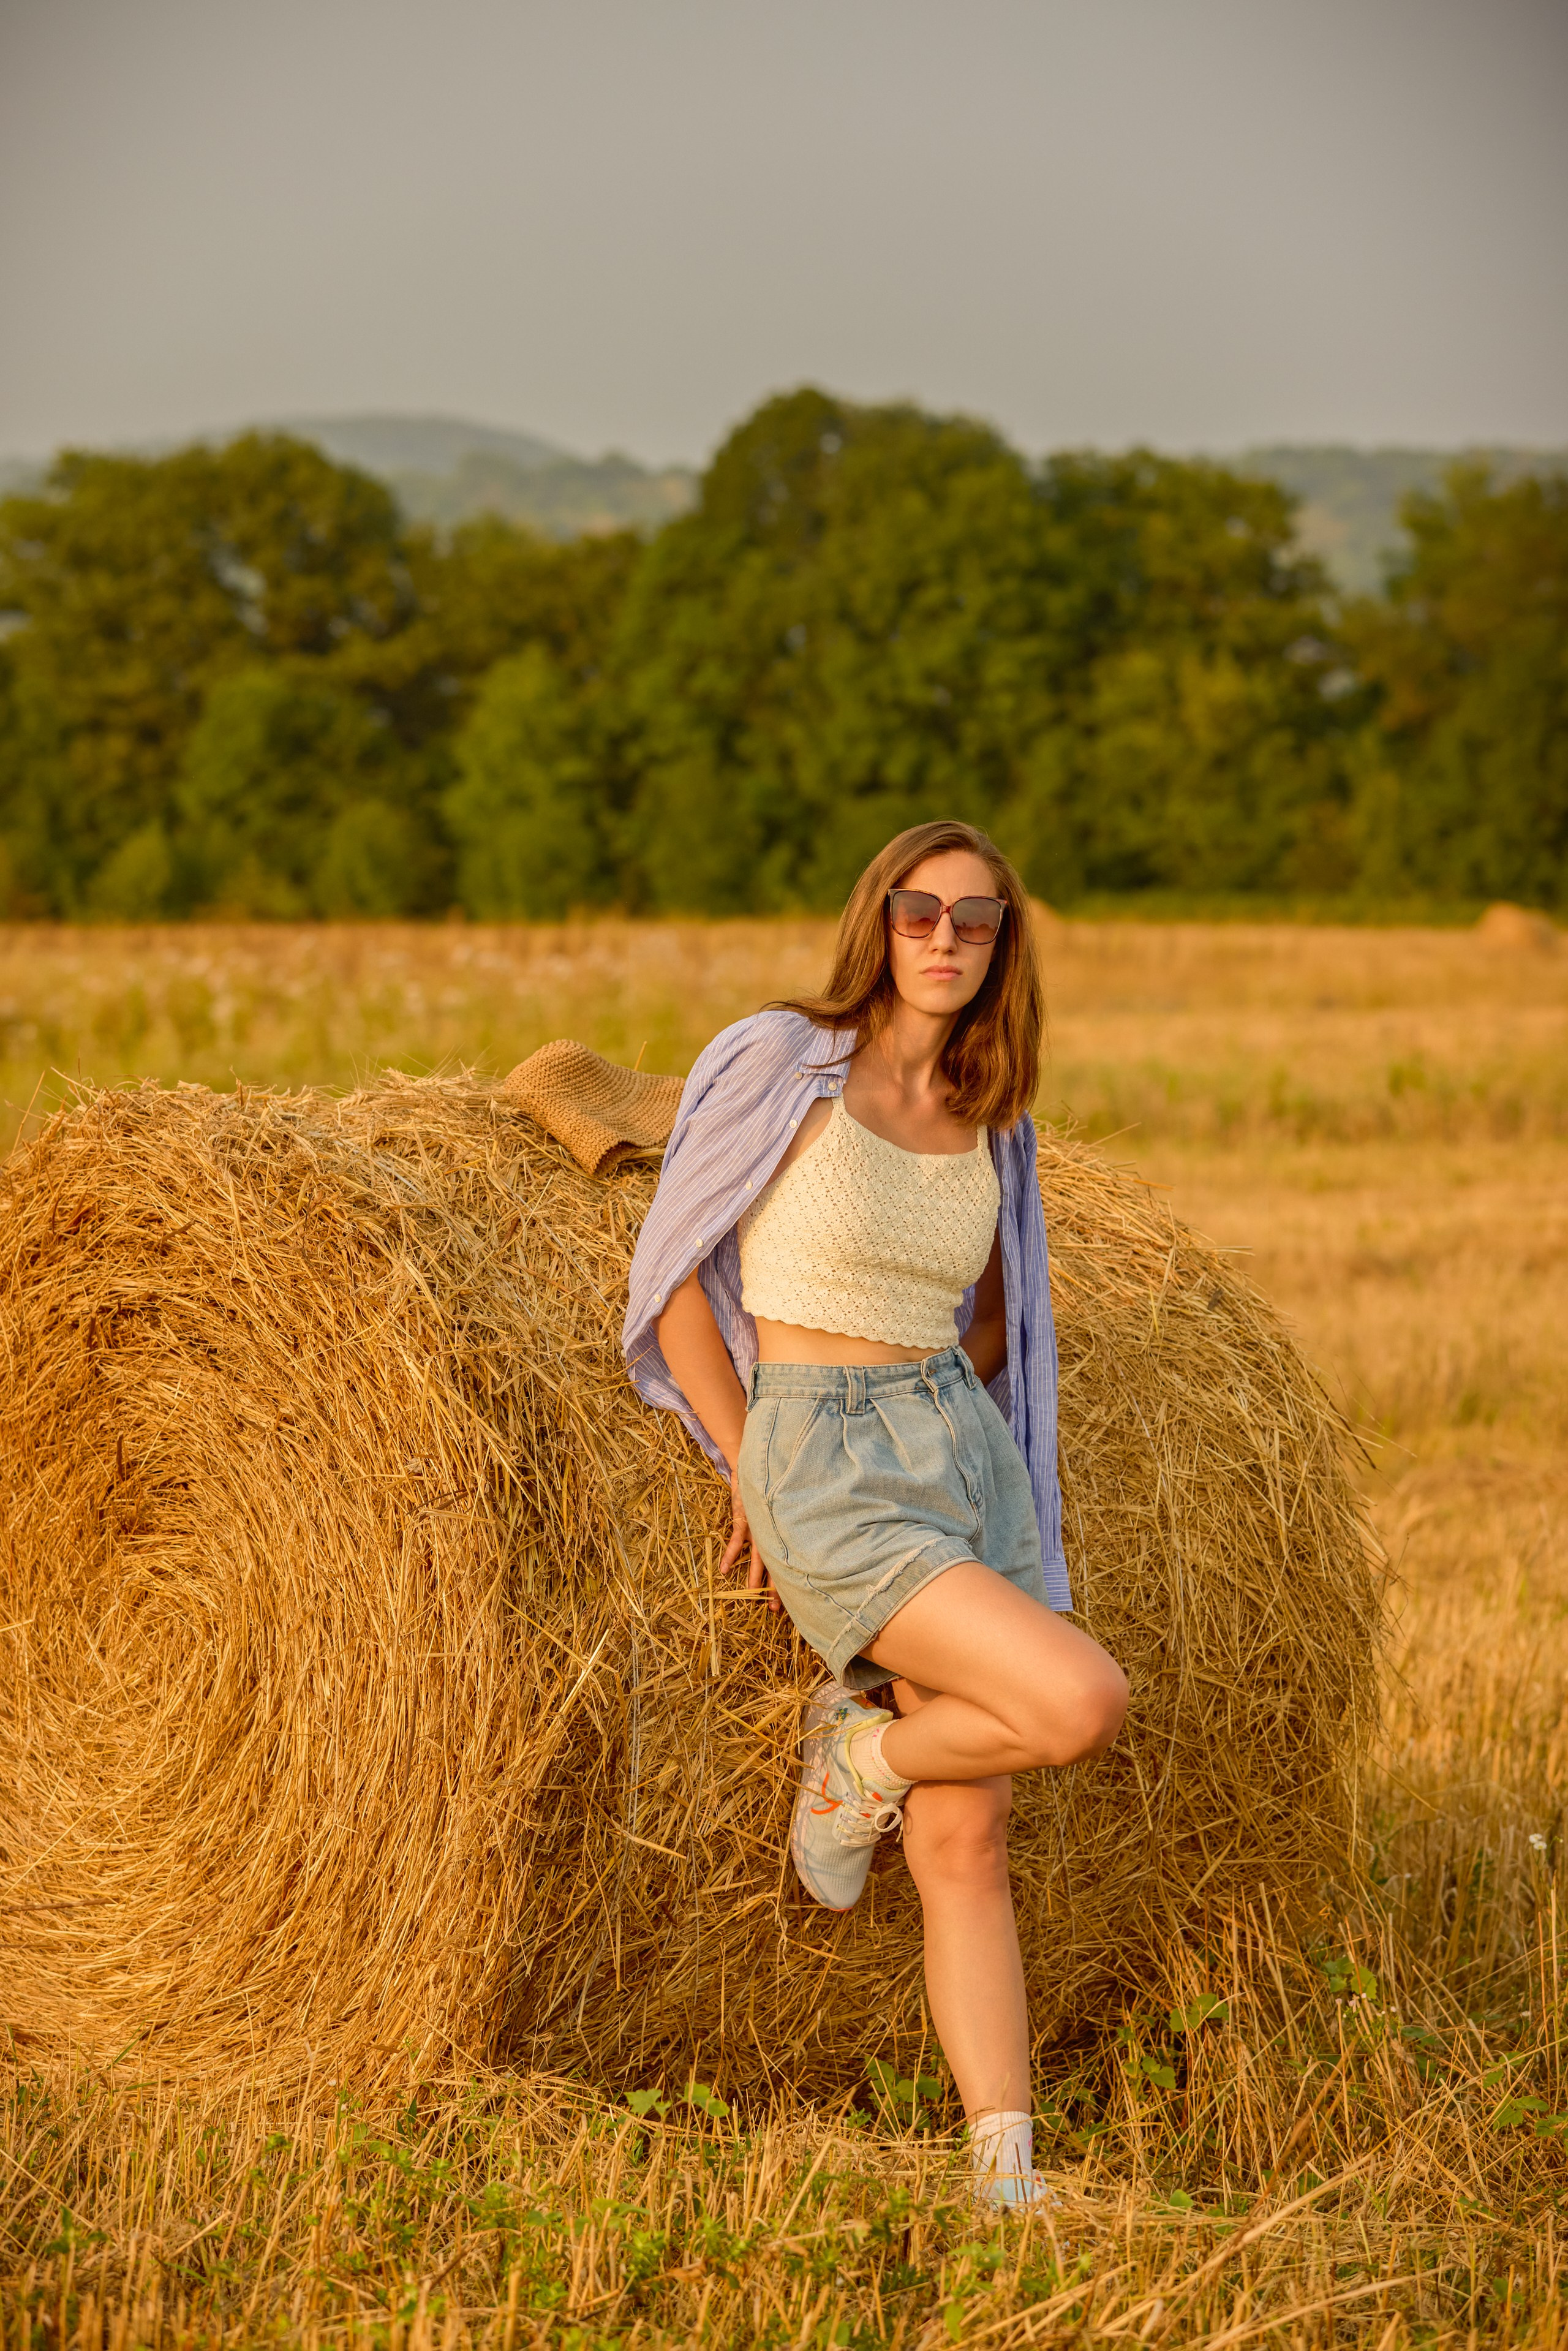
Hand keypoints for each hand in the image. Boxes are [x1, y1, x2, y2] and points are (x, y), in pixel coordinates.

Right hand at [720, 1464, 780, 1614]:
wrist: (755, 1469)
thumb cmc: (767, 1494)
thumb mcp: (778, 1511)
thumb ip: (785, 1526)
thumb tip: (799, 1545)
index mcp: (780, 1534)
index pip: (787, 1562)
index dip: (789, 1582)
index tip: (793, 1602)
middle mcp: (771, 1534)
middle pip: (775, 1564)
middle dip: (775, 1587)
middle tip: (776, 1609)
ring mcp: (757, 1527)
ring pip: (757, 1556)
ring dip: (755, 1576)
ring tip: (753, 1594)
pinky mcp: (742, 1519)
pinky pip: (735, 1541)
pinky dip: (730, 1555)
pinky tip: (724, 1570)